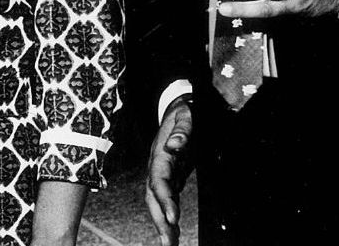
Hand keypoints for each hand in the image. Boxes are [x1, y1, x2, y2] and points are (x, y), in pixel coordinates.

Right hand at [145, 96, 193, 245]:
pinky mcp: (170, 176)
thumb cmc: (183, 112)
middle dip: (159, 220)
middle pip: (154, 196)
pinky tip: (172, 232)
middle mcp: (157, 166)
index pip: (159, 180)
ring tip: (169, 244)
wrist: (176, 107)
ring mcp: (162, 172)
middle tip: (168, 243)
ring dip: (163, 223)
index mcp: (160, 154)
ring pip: (158, 201)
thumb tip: (174, 145)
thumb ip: (182, 129)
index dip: (164, 199)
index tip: (173, 218)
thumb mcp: (185, 115)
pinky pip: (167, 199)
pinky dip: (168, 216)